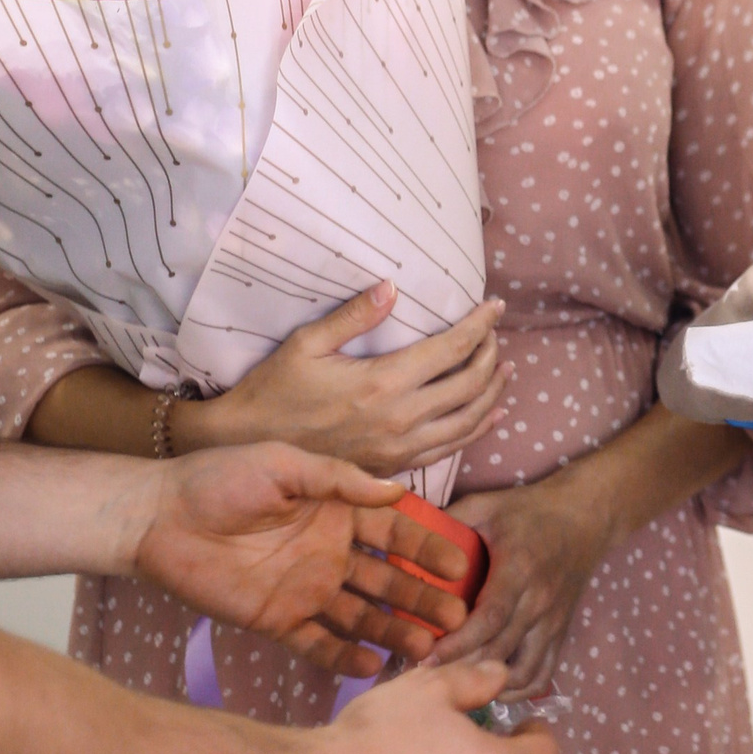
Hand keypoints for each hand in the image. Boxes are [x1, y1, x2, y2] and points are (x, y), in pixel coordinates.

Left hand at [134, 441, 475, 673]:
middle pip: (389, 579)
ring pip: (363, 616)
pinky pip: (319, 645)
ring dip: (396, 630)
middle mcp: (330, 553)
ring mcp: (306, 590)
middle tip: (457, 616)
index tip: (461, 565)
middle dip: (424, 597)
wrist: (156, 517)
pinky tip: (374, 667)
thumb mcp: (282, 464)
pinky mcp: (278, 620)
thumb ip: (338, 478)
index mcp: (337, 512)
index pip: (396, 531)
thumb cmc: (218, 479)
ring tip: (428, 648)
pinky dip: (345, 657)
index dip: (429, 547)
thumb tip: (396, 488)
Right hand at [187, 281, 505, 475]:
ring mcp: (400, 449)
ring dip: (494, 393)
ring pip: (468, 422)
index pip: (452, 349)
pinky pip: (449, 449)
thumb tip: (392, 287)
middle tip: (495, 333)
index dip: (481, 325)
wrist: (247, 448)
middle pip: (470, 385)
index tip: (497, 306)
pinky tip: (488, 415)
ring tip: (505, 369)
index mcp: (382, 383)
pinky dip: (476, 429)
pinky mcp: (394, 466)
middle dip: (491, 355)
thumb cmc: (273, 390)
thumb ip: (353, 316)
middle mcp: (400, 419)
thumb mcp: (306, 344)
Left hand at [437, 466, 613, 695]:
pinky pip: (542, 675)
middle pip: (499, 650)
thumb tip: (405, 542)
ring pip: (521, 672)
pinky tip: (488, 687)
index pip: (490, 617)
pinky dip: (516, 690)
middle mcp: (540, 602)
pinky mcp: (560, 633)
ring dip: (486, 684)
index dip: (457, 643)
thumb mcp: (487, 505)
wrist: (585, 516)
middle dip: (459, 668)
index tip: (424, 657)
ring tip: (452, 684)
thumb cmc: (530, 510)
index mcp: (519, 570)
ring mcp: (553, 622)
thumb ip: (448, 522)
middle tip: (420, 677)